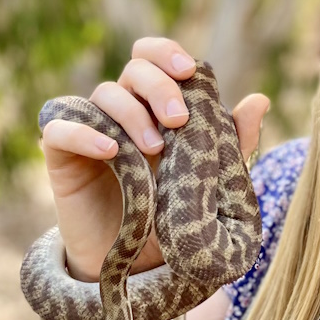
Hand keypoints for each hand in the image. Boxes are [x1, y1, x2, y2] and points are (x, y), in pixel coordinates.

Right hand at [39, 36, 268, 281]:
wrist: (138, 266)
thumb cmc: (175, 215)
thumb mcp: (209, 180)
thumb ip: (232, 143)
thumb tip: (260, 100)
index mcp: (157, 105)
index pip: (154, 58)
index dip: (168, 53)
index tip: (190, 71)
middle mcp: (123, 109)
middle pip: (134, 69)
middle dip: (159, 86)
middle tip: (179, 119)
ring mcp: (91, 130)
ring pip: (103, 95)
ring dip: (132, 114)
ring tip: (154, 148)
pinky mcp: (61, 156)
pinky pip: (59, 129)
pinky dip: (84, 133)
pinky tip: (111, 150)